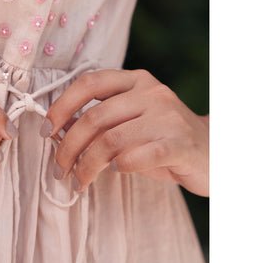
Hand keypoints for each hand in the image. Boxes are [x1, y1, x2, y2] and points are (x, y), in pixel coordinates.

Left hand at [42, 69, 208, 196]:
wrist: (216, 152)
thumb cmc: (162, 139)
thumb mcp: (129, 124)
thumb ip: (98, 122)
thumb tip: (57, 131)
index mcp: (134, 80)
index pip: (89, 83)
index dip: (61, 106)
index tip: (46, 130)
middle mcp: (151, 92)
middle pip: (94, 117)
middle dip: (68, 147)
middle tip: (59, 169)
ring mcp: (167, 116)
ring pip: (111, 140)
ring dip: (87, 165)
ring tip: (78, 181)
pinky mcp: (180, 143)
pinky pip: (141, 155)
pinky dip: (121, 166)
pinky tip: (115, 172)